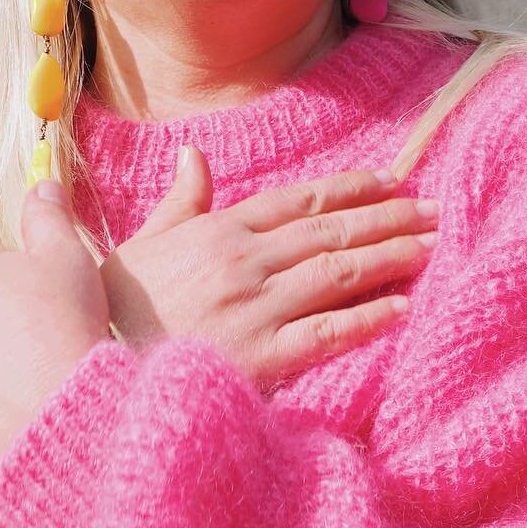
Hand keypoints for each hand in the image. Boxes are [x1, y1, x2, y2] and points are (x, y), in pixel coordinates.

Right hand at [100, 146, 439, 391]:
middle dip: (388, 217)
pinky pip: (328, 333)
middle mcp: (243, 262)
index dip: (350, 189)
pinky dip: (368, 319)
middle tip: (435, 209)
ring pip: (338, 274)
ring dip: (390, 257)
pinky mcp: (262, 358)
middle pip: (329, 231)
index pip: (298, 201)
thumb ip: (178, 204)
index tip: (393, 180)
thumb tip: (193, 156)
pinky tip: (403, 308)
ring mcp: (255, 309)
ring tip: (430, 247)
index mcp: (217, 231)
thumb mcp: (140, 247)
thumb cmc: (113, 313)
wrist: (91, 371)